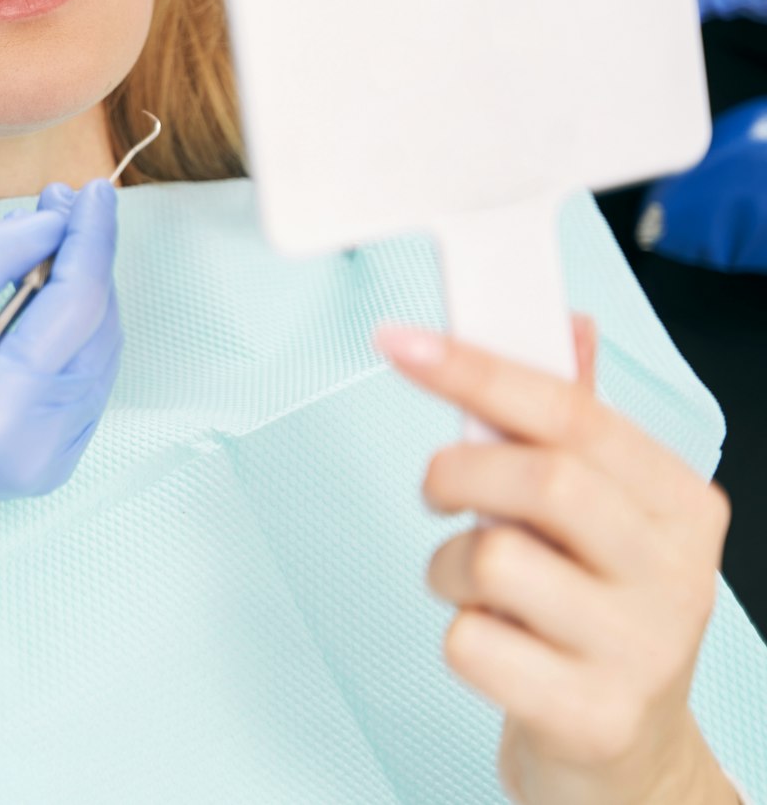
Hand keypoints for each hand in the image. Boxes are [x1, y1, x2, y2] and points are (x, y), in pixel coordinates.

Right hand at [0, 179, 121, 550]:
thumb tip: (48, 226)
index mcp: (1, 413)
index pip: (75, 309)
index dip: (89, 241)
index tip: (89, 190)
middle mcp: (42, 446)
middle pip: (96, 331)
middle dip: (86, 258)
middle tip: (58, 202)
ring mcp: (51, 460)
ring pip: (96, 354)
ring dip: (82, 289)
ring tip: (50, 235)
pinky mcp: (47, 459)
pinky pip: (80, 378)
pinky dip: (71, 327)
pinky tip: (46, 289)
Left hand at [378, 318, 737, 804]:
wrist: (626, 760)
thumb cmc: (596, 617)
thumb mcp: (602, 517)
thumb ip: (573, 423)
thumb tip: (563, 323)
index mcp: (682, 506)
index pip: (574, 412)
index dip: (479, 368)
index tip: (401, 342)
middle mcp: (676, 575)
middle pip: (541, 477)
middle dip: (458, 471)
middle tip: (438, 491)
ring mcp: (640, 650)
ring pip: (494, 559)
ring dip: (448, 565)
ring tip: (475, 590)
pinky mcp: (589, 715)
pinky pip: (471, 642)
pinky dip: (458, 637)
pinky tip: (496, 650)